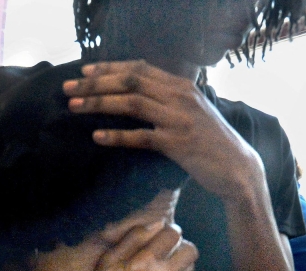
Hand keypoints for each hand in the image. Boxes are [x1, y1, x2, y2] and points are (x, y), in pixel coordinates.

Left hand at [63, 61, 264, 201]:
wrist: (237, 168)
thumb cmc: (211, 144)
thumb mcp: (192, 113)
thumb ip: (168, 101)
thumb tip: (138, 97)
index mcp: (181, 85)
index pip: (139, 68)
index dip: (109, 67)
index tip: (85, 71)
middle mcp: (180, 96)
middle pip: (130, 81)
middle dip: (95, 83)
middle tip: (68, 87)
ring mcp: (179, 119)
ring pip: (131, 103)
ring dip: (99, 103)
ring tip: (73, 107)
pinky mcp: (177, 144)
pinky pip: (141, 136)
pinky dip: (117, 135)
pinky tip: (97, 136)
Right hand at [83, 222, 197, 270]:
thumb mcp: (109, 260)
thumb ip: (134, 238)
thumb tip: (158, 222)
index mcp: (144, 262)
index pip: (174, 233)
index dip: (169, 231)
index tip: (161, 235)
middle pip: (190, 249)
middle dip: (180, 246)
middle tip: (167, 249)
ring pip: (189, 266)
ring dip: (179, 262)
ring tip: (163, 266)